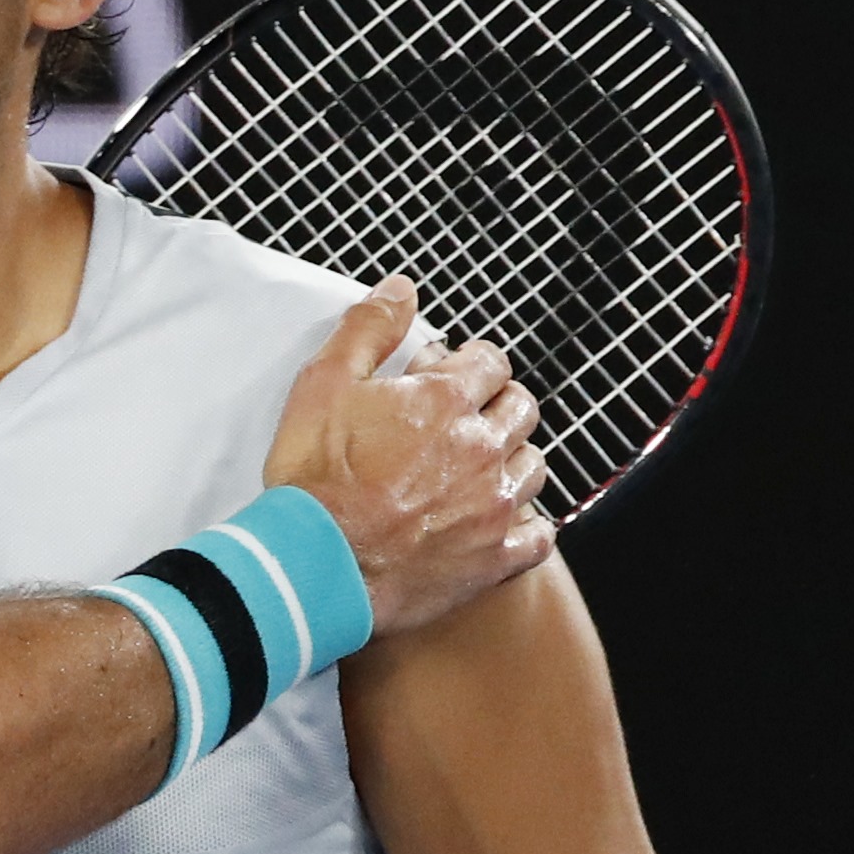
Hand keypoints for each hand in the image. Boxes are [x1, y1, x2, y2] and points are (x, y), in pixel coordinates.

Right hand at [263, 277, 553, 635]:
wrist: (316, 564)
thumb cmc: (314, 478)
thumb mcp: (323, 384)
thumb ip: (367, 329)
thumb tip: (400, 289)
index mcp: (445, 401)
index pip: (491, 361)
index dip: (471, 363)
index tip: (452, 374)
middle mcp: (482, 448)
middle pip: (521, 409)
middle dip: (497, 404)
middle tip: (464, 417)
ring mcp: (494, 505)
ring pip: (534, 466)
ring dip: (512, 459)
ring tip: (480, 467)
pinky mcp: (494, 557)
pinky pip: (539, 536)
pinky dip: (527, 526)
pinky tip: (502, 523)